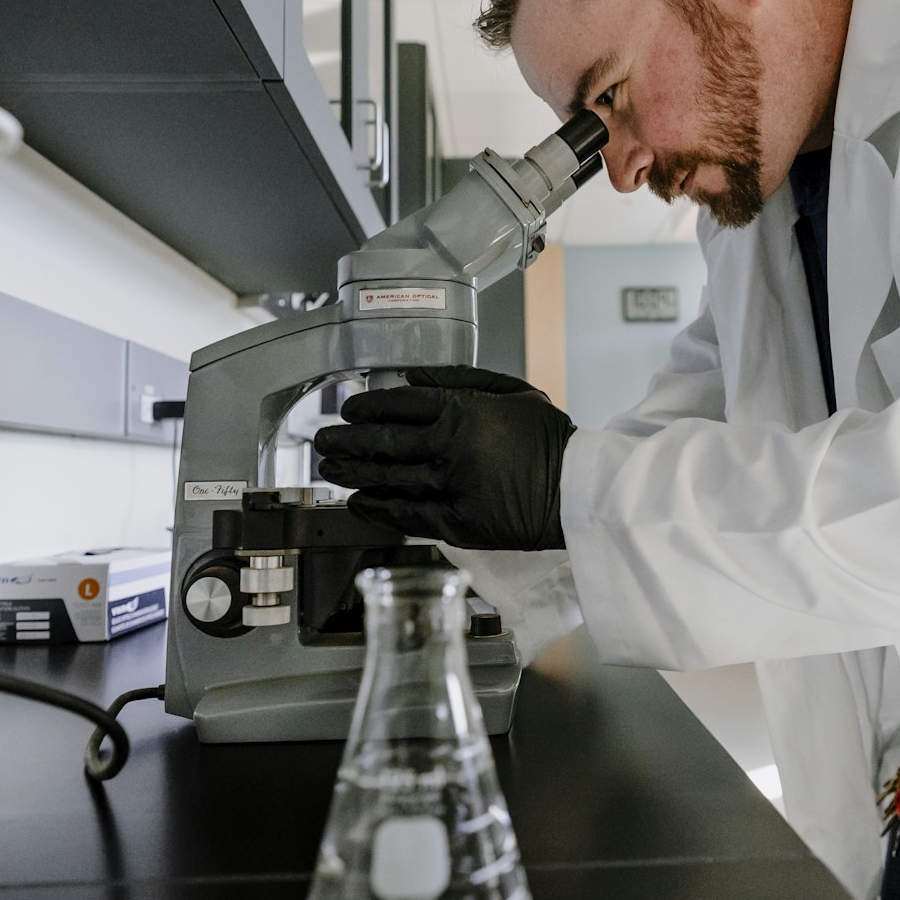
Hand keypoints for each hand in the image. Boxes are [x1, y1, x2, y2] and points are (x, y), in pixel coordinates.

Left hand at [314, 366, 574, 550]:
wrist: (576, 490)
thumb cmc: (548, 439)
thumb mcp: (512, 391)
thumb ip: (460, 378)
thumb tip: (410, 375)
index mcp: (463, 411)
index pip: (399, 405)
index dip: (366, 406)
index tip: (349, 409)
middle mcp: (450, 448)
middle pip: (383, 442)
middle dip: (346, 440)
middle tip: (323, 439)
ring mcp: (450, 487)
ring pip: (388, 478)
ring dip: (352, 472)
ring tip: (329, 469)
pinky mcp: (456, 523)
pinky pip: (406, 514)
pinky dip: (376, 508)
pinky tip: (357, 503)